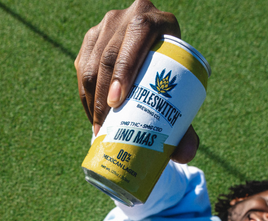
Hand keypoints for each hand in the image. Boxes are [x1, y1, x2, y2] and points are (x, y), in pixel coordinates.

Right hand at [75, 0, 197, 161]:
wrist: (156, 52)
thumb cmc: (171, 76)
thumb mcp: (180, 91)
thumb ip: (185, 123)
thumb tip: (184, 156)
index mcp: (153, 21)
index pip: (137, 36)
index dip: (124, 69)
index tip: (117, 102)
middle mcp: (125, 18)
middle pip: (109, 55)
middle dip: (103, 95)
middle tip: (105, 128)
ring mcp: (104, 27)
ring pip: (90, 64)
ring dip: (91, 99)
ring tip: (98, 128)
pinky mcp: (90, 41)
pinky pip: (82, 69)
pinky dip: (85, 95)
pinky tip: (92, 116)